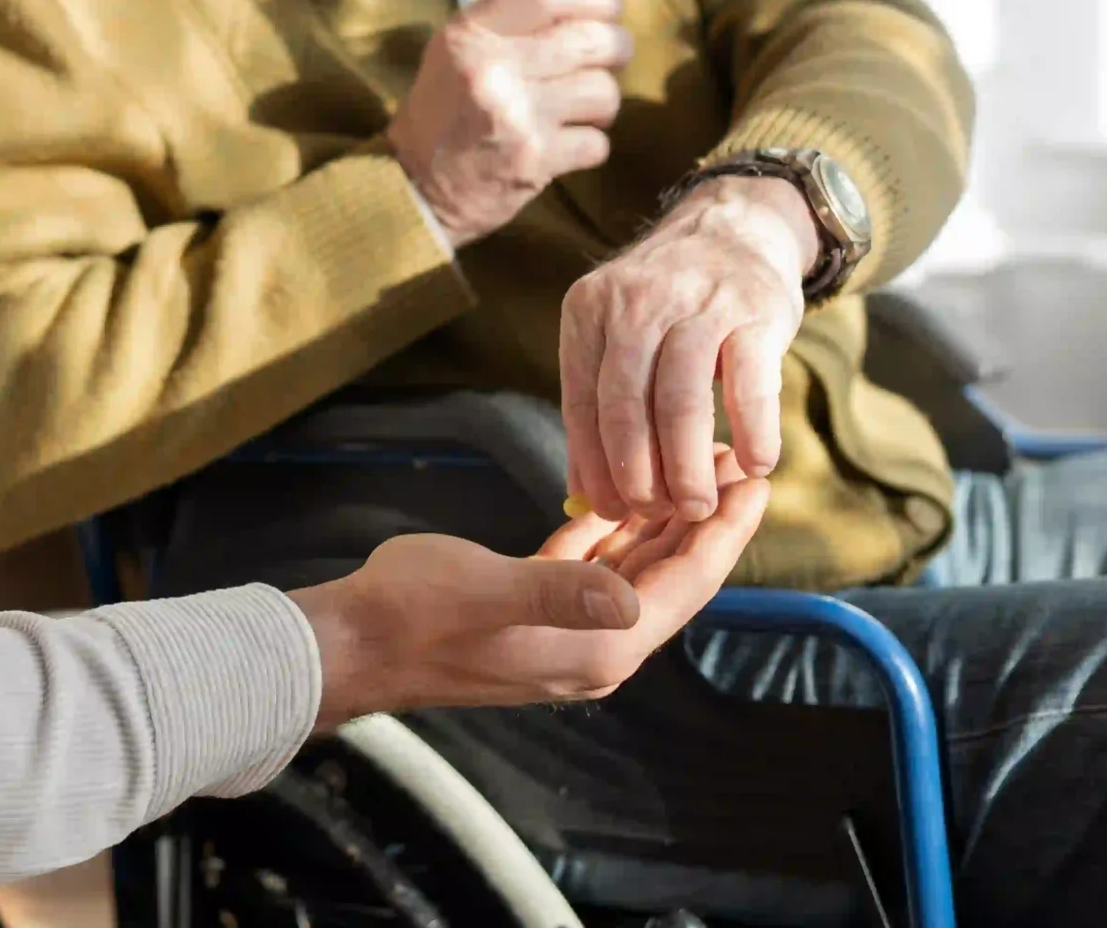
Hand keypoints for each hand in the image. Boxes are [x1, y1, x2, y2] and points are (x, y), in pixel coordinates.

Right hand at [290, 451, 766, 729]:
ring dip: (661, 522)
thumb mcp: (486, 591)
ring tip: (689, 465)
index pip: (684, 586)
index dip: (724, 533)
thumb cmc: (412, 615)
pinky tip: (619, 499)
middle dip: (703, 519)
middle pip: (670, 578)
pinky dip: (610, 534)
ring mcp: (563, 634)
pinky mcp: (532, 614)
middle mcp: (594, 648)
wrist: (350, 645)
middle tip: (732, 458)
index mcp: (597, 649)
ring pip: (634, 573)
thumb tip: (628, 597)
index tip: (756, 482)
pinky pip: (590, 571)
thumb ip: (559, 592)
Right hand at [387, 0, 632, 244]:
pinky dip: (590, 145)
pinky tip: (567, 145)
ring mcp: (515, 114)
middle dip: (617, 47)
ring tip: (583, 108)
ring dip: (604, 101)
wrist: (418, 188)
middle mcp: (492, 68)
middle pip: (590, 39)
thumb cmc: (443, 114)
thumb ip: (509, 26)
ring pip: (603, 91)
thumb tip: (585, 10)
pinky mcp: (534, 158)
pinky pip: (597, 141)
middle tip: (614, 56)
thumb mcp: (456, 54)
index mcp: (469, 34)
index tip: (610, 7)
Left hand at [560, 174, 818, 523]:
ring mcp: (697, 304)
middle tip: (655, 513)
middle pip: (626, 405)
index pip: (580, 401)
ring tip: (699, 506)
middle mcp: (636, 303)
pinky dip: (752, 432)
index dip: (593, 464)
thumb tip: (580, 492)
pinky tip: (755, 466)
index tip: (608, 509)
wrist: (734, 227)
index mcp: (589, 310)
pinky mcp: (755, 312)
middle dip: (638, 473)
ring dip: (687, 465)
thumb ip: (598, 403)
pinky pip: (750, 384)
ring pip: (681, 400)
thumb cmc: (669, 302)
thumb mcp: (617, 332)